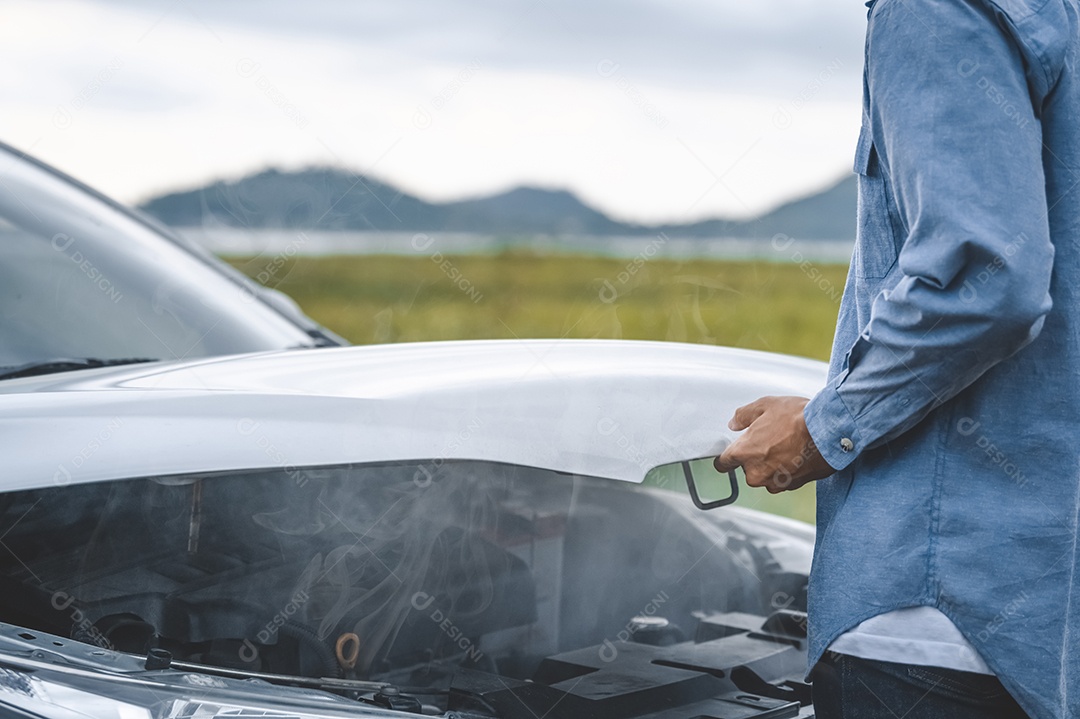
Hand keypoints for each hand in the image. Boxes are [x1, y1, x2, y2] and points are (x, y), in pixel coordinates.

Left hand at [713, 396, 834, 492]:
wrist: (829, 432)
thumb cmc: (798, 418)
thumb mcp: (765, 405)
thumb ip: (744, 416)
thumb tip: (735, 423)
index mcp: (744, 453)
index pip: (723, 464)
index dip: (726, 458)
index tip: (729, 455)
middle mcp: (756, 473)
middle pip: (747, 469)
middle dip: (755, 457)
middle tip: (770, 440)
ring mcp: (775, 482)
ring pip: (766, 476)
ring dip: (772, 465)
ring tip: (786, 446)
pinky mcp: (792, 486)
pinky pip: (783, 480)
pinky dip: (787, 470)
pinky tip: (796, 455)